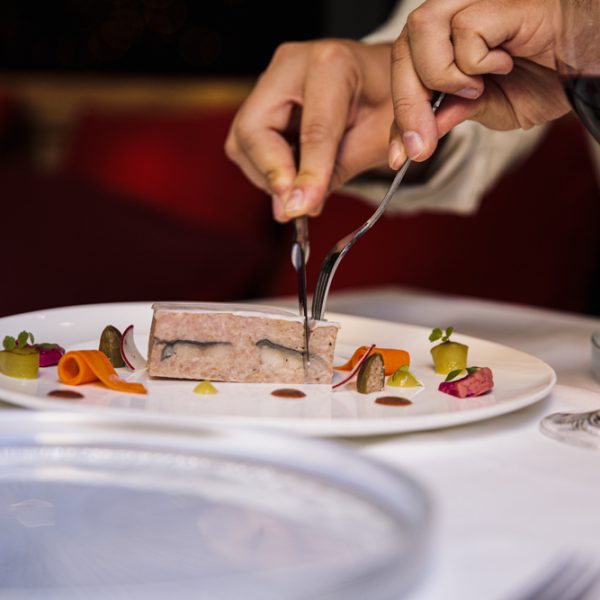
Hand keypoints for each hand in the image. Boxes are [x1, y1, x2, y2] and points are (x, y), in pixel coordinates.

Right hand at [225, 40, 392, 221]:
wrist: (384, 79)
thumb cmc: (386, 103)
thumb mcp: (377, 139)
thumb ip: (337, 170)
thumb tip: (298, 205)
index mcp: (332, 64)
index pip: (312, 130)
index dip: (307, 175)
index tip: (301, 209)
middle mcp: (292, 64)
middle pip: (253, 130)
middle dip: (271, 174)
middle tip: (293, 206)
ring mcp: (272, 79)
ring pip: (243, 141)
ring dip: (268, 175)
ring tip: (302, 191)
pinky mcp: (264, 99)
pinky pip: (248, 144)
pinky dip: (269, 169)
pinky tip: (296, 176)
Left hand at [388, 0, 570, 167]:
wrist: (588, 68)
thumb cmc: (546, 78)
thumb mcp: (488, 108)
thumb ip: (450, 114)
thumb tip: (417, 137)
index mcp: (447, 41)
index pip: (403, 73)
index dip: (399, 117)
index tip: (399, 157)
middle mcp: (454, 14)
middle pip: (401, 50)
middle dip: (407, 107)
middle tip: (422, 146)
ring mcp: (474, 2)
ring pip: (421, 29)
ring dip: (440, 75)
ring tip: (475, 88)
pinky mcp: (498, 1)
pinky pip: (464, 30)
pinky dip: (477, 60)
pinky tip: (504, 62)